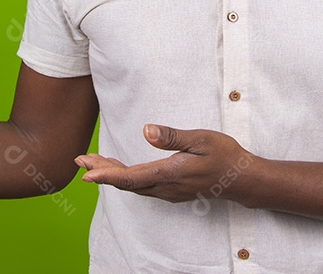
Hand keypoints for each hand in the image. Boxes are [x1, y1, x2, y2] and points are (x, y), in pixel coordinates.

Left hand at [75, 124, 256, 203]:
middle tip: (80, 161)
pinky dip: (125, 178)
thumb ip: (172, 137)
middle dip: (101, 172)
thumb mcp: (200, 139)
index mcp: (169, 173)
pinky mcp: (172, 191)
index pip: (130, 177)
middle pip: (126, 183)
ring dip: (111, 175)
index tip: (86, 173)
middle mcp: (165, 187)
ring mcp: (169, 192)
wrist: (242, 179)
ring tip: (92, 163)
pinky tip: (119, 170)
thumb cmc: (223, 155)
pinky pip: (142, 187)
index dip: (106, 175)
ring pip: (133, 186)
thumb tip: (146, 131)